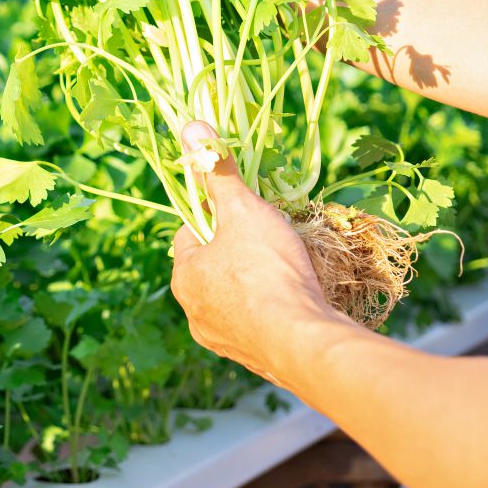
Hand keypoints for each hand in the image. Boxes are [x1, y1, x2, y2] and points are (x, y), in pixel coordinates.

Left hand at [171, 122, 333, 385]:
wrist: (303, 341)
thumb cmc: (266, 270)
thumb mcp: (243, 210)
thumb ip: (219, 172)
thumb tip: (191, 128)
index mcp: (184, 275)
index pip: (190, 232)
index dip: (216, 214)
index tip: (242, 208)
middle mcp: (194, 312)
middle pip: (212, 265)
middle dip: (237, 248)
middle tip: (268, 235)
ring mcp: (222, 339)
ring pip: (233, 296)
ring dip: (254, 281)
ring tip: (285, 267)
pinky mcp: (252, 358)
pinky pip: (257, 322)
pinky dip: (271, 309)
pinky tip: (293, 298)